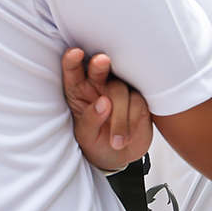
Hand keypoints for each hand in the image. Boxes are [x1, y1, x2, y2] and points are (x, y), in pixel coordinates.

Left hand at [61, 48, 152, 171]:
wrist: (119, 157)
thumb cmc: (96, 143)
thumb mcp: (86, 136)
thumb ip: (90, 119)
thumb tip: (103, 103)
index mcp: (80, 91)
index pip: (73, 72)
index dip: (72, 61)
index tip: (74, 53)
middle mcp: (100, 86)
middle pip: (99, 68)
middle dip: (99, 64)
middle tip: (102, 60)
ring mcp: (120, 91)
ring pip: (120, 91)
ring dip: (119, 118)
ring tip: (115, 141)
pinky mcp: (138, 100)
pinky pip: (137, 103)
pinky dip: (131, 122)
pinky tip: (126, 138)